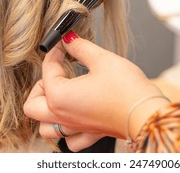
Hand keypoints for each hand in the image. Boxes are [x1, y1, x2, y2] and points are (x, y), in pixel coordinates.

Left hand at [24, 32, 166, 150]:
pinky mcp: (90, 134)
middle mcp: (63, 116)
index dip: (54, 53)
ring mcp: (76, 128)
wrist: (147, 111)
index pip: (47, 70)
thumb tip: (69, 39)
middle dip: (39, 86)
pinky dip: (67, 129)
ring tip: (60, 95)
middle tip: (56, 73)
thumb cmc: (126, 89)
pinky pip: (69, 139)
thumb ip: (80, 47)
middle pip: (32, 105)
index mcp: (60, 96)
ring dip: (47, 112)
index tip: (62, 45)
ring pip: (46, 127)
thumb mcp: (102, 59)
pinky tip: (76, 115)